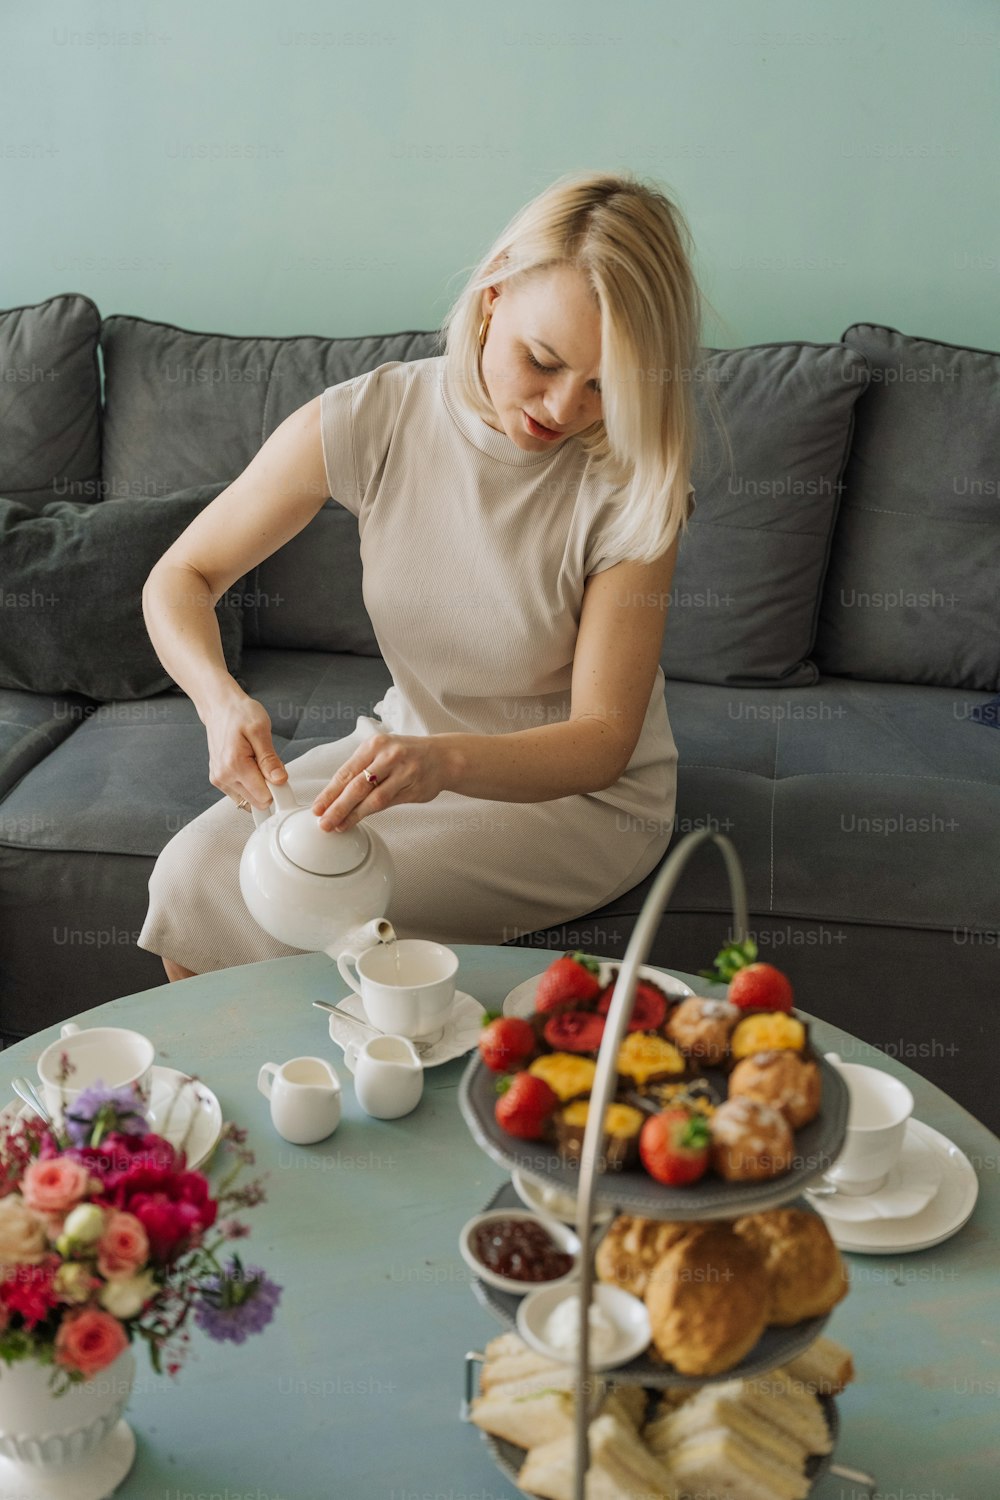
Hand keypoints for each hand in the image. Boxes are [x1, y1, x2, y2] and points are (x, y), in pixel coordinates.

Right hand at [204, 689, 287, 809]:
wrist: (219, 707)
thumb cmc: (240, 714)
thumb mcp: (260, 730)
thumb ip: (270, 759)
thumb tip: (280, 780)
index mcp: (235, 765)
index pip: (264, 797)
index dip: (278, 788)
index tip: (280, 774)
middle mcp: (224, 776)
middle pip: (257, 802)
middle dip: (268, 788)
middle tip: (268, 765)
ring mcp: (219, 780)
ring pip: (249, 801)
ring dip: (258, 787)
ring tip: (256, 762)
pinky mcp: (218, 780)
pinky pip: (240, 795)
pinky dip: (249, 785)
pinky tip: (249, 767)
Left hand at [312, 731, 448, 830]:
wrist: (443, 757)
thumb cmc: (407, 755)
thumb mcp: (382, 752)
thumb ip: (361, 769)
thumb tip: (333, 795)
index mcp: (375, 745)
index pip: (346, 771)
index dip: (330, 792)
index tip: (317, 807)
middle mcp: (389, 756)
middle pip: (357, 786)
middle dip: (337, 806)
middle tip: (323, 822)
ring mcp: (403, 772)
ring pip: (373, 798)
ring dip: (352, 814)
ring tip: (337, 825)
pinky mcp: (414, 788)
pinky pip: (387, 804)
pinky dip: (370, 814)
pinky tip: (358, 820)